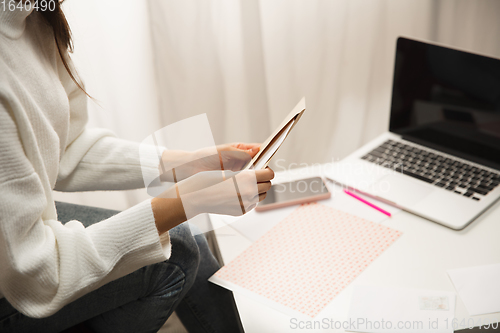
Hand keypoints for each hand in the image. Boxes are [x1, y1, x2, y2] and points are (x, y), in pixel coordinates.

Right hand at [154, 167, 273, 226]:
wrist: (196, 197)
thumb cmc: (208, 180)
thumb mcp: (229, 170)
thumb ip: (246, 172)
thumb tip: (258, 172)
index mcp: (248, 178)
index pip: (269, 174)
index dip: (267, 170)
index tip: (263, 169)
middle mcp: (249, 191)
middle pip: (267, 185)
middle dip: (263, 180)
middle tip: (256, 176)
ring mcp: (246, 203)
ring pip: (261, 196)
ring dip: (258, 190)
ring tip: (247, 185)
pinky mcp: (241, 211)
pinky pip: (251, 204)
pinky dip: (249, 198)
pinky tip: (239, 193)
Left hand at [159, 143, 260, 181]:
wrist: (192, 168)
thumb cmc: (206, 156)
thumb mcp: (224, 151)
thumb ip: (240, 151)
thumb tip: (257, 150)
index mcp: (241, 150)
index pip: (259, 150)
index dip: (267, 153)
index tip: (271, 156)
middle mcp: (242, 160)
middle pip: (260, 164)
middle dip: (263, 168)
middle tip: (264, 171)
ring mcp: (240, 171)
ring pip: (255, 175)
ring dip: (256, 177)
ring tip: (256, 179)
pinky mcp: (235, 181)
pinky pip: (247, 184)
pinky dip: (249, 185)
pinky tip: (248, 186)